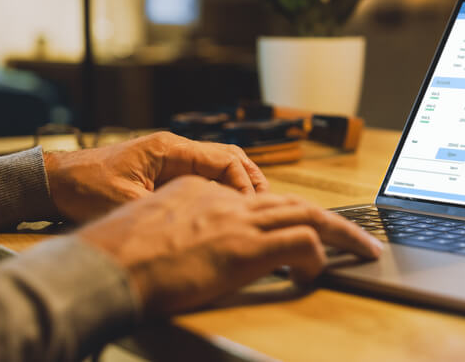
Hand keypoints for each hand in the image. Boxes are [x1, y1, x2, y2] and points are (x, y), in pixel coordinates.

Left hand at [44, 131, 268, 221]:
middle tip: (266, 205)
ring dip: (238, 183)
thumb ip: (165, 207)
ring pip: (219, 164)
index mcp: (170, 149)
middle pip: (229, 157)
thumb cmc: (84, 188)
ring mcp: (171, 158)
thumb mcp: (126, 201)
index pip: (224, 159)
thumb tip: (202, 221)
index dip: (243, 183)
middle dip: (250, 179)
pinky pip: (204, 174)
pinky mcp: (165, 170)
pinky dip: (222, 187)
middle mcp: (175, 149)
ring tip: (254, 206)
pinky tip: (226, 207)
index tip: (252, 207)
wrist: (55, 181)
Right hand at [77, 176, 382, 315]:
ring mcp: (238, 222)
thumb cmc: (113, 260)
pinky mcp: (244, 248)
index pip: (259, 200)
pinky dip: (318, 256)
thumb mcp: (149, 232)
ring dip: (343, 234)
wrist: (100, 268)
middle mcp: (226, 200)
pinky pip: (300, 243)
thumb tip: (193, 251)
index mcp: (202, 191)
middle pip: (294, 202)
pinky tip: (319, 272)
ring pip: (309, 216)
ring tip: (364, 249)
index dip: (288, 216)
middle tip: (359, 234)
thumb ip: (178, 232)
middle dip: (331, 219)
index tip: (303, 230)